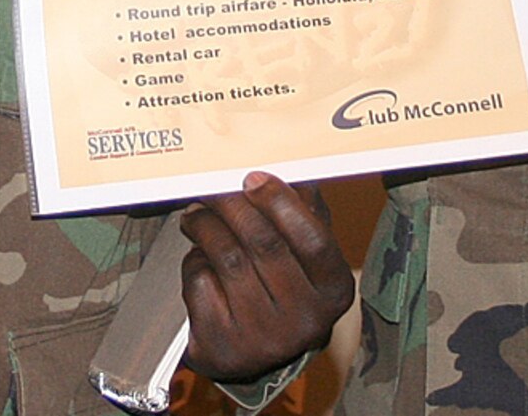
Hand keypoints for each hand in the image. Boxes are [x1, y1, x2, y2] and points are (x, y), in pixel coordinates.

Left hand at [179, 172, 355, 385]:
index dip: (281, 203)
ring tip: (197, 214)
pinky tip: (198, 255)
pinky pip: (201, 282)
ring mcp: (263, 336)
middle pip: (263, 243)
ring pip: (227, 258)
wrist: (256, 355)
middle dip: (232, 205)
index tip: (253, 178)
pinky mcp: (223, 344)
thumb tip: (290, 171)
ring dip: (206, 225)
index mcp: (333, 290)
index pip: (313, 239)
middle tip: (214, 188)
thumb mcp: (307, 258)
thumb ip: (306, 214)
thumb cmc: (283, 291)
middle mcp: (304, 319)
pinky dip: (194, 260)